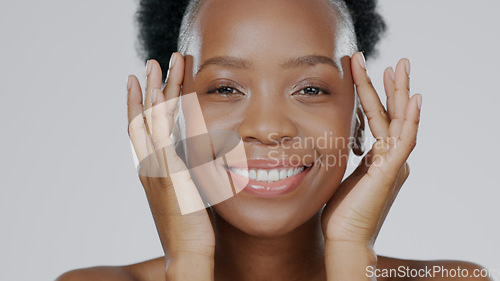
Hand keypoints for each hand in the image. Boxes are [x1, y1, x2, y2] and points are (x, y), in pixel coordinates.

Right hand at [127, 53, 214, 279]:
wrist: (186, 253)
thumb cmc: (190, 230)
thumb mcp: (187, 195)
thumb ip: (189, 173)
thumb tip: (202, 158)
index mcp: (152, 170)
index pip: (144, 131)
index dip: (141, 106)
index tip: (143, 85)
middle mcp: (149, 165)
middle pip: (142, 118)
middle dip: (146, 89)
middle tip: (149, 64)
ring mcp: (156, 167)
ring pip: (151, 119)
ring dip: (154, 89)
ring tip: (156, 64)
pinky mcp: (169, 171)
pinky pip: (164, 133)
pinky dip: (162, 109)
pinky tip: (165, 90)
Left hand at [321, 53, 420, 279]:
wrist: (344, 237)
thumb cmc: (341, 211)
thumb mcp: (341, 175)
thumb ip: (345, 157)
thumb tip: (335, 143)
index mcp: (379, 158)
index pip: (379, 119)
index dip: (376, 95)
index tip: (370, 73)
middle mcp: (391, 158)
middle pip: (395, 115)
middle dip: (395, 86)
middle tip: (398, 61)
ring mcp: (393, 164)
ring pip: (400, 121)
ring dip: (401, 93)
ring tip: (401, 66)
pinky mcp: (390, 173)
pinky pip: (404, 142)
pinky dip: (411, 120)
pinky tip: (414, 100)